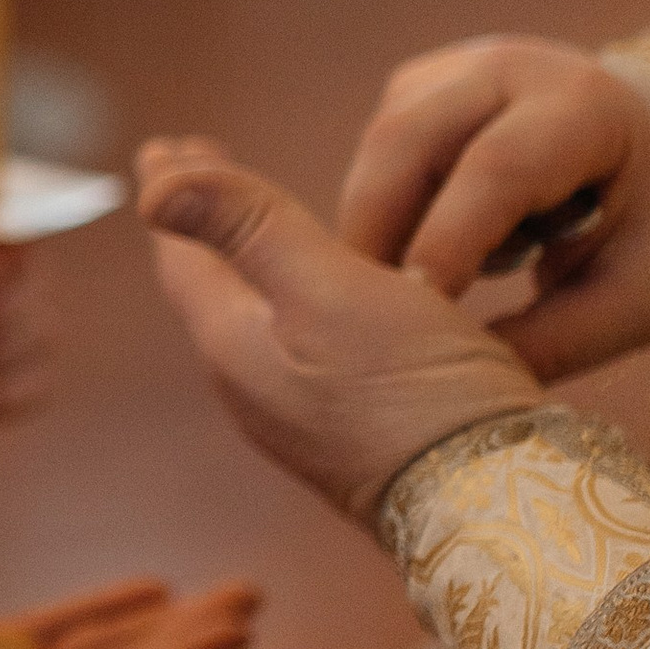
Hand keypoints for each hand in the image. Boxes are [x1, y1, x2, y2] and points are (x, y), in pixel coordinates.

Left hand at [137, 138, 540, 520]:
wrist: (498, 505)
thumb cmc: (417, 391)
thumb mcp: (330, 289)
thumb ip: (249, 229)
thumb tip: (151, 188)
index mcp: (234, 346)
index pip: (184, 255)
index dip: (178, 191)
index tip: (162, 143)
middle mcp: (254, 387)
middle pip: (212, 286)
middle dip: (204, 224)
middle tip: (195, 165)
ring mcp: (301, 416)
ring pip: (256, 318)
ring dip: (247, 260)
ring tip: (252, 224)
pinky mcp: (351, 433)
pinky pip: (301, 344)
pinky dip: (295, 297)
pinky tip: (328, 299)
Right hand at [337, 33, 649, 378]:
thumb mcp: (633, 298)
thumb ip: (553, 340)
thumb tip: (452, 381)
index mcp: (584, 106)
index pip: (498, 168)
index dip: (446, 242)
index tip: (415, 321)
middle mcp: (510, 67)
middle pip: (406, 139)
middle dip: (376, 233)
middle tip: (366, 319)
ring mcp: (455, 68)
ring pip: (378, 146)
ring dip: (377, 225)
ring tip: (405, 291)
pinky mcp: (417, 87)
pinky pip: (374, 153)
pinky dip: (382, 212)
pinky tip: (416, 253)